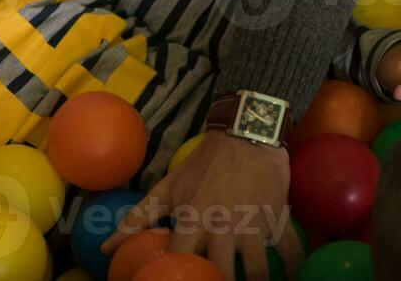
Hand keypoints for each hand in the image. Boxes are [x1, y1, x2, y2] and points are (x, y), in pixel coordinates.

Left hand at [99, 131, 302, 280]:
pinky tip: (292, 278)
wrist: (243, 134)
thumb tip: (106, 248)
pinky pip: (292, 254)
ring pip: (258, 273)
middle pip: (221, 275)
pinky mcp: (278, 220)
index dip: (174, 276)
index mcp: (192, 222)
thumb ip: (137, 220)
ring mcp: (252, 227)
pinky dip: (295, 269)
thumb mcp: (166, 189)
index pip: (179, 262)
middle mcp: (222, 230)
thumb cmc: (202, 165)